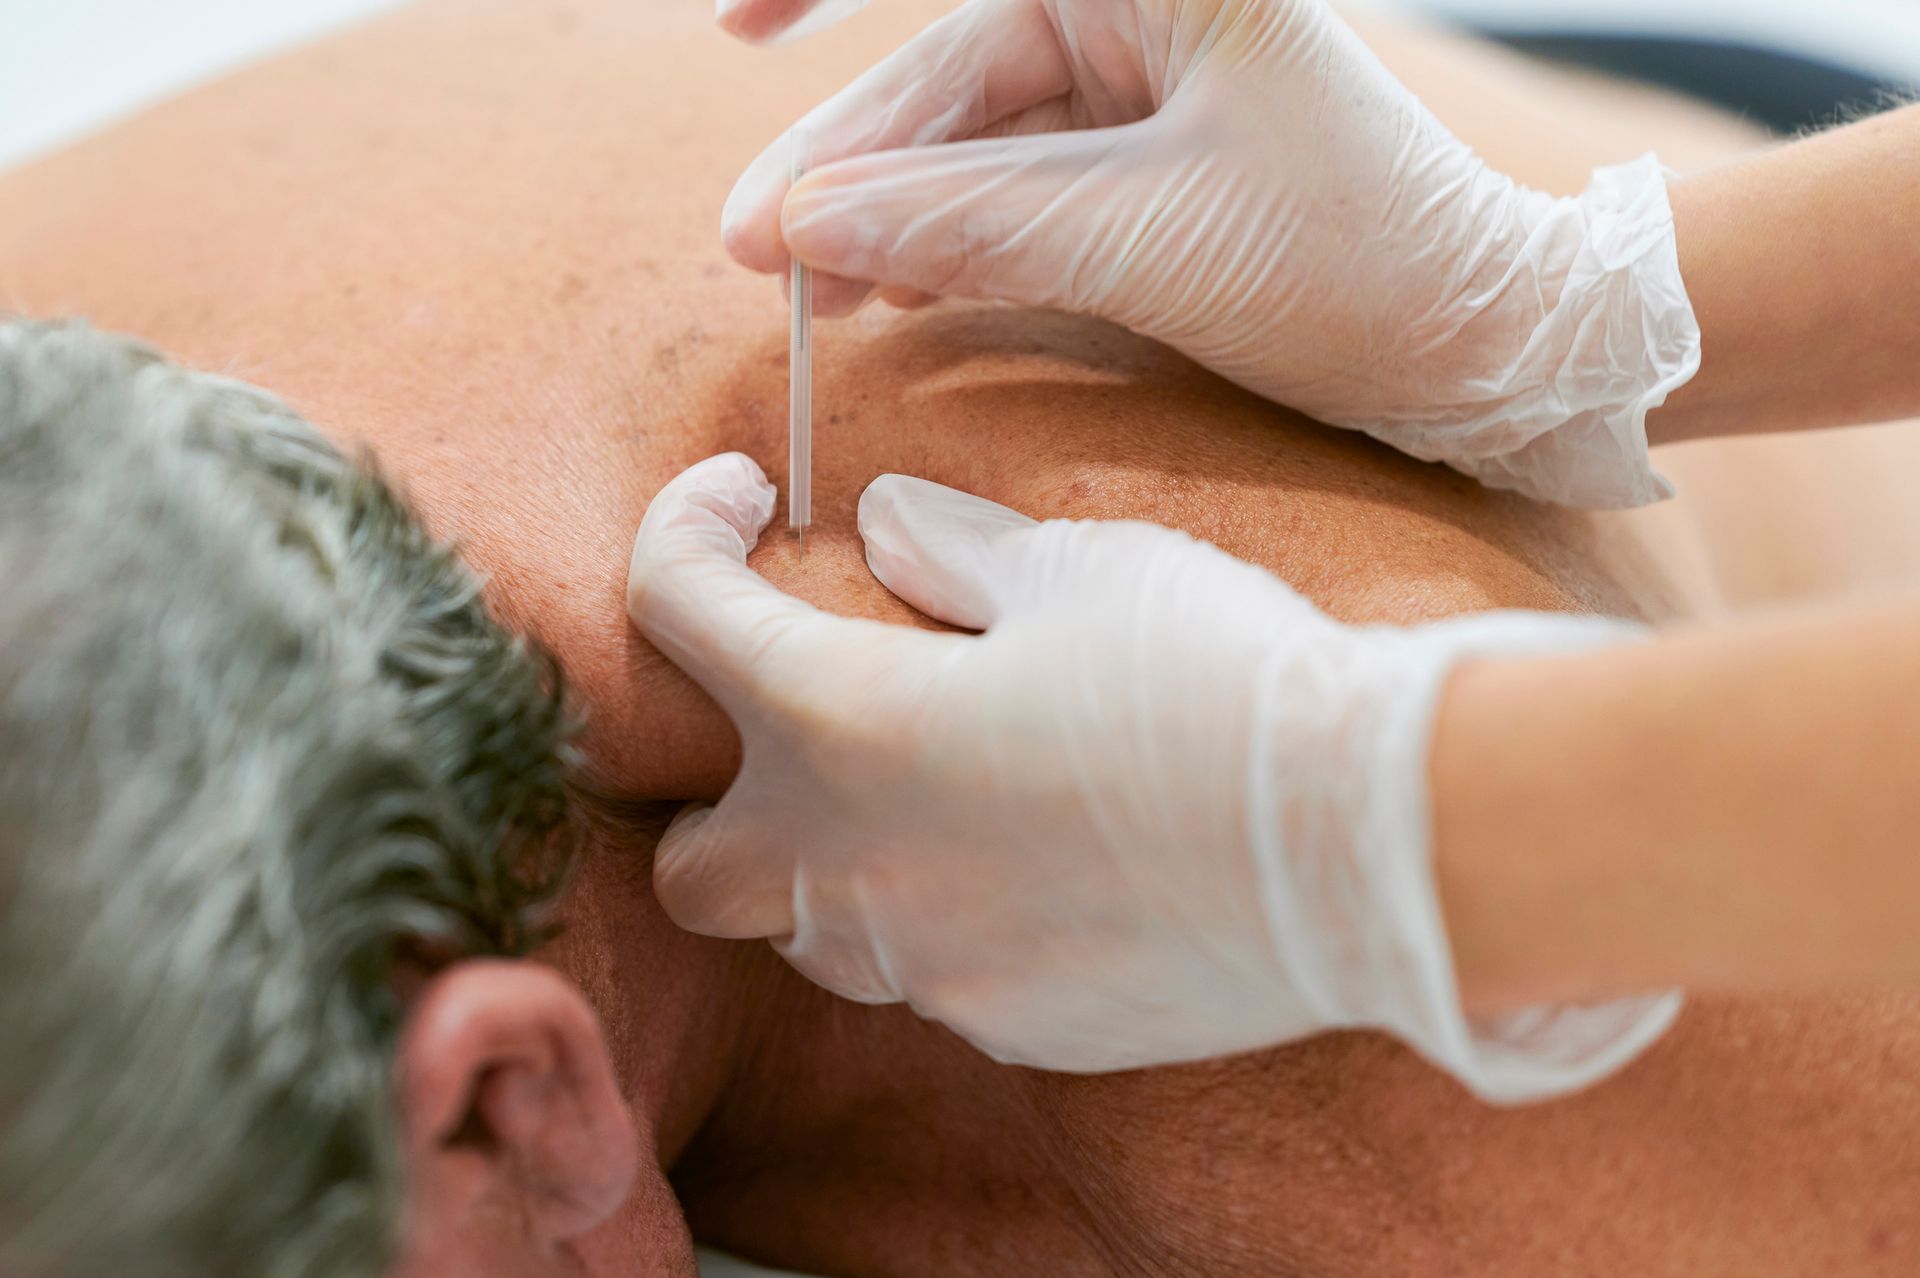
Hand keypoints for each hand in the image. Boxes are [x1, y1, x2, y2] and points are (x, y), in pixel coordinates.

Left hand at [626, 453, 1677, 1100]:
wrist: (1363, 846)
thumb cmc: (1214, 681)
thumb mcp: (1077, 573)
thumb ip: (950, 552)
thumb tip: (885, 528)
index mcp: (839, 723)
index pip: (676, 612)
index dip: (682, 534)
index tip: (737, 502)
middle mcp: (849, 867)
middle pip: (688, 864)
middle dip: (718, 792)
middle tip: (804, 721)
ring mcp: (924, 966)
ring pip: (811, 932)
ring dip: (843, 859)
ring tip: (945, 791)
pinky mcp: (1007, 1024)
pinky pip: (931, 974)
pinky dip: (949, 917)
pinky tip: (1044, 866)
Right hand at [721, 0, 1700, 507]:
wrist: (1485, 350)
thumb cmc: (1360, 267)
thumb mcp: (1152, 242)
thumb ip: (970, 224)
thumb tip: (803, 226)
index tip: (728, 28)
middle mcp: (1147, 11)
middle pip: (952, 73)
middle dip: (849, 160)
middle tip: (750, 250)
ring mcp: (1145, 90)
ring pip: (973, 141)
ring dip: (888, 214)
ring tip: (811, 295)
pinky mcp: (1146, 169)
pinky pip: (1013, 193)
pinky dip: (948, 243)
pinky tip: (883, 290)